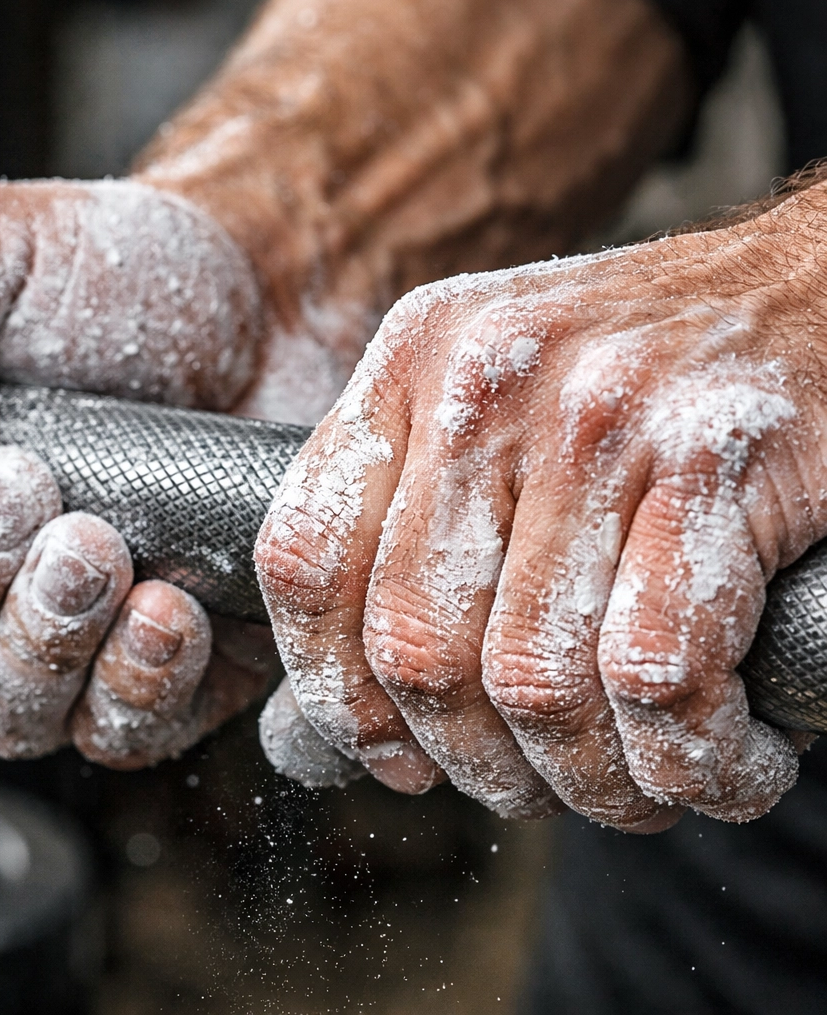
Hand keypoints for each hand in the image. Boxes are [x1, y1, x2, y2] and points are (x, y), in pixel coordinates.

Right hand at [0, 176, 334, 763]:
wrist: (253, 300)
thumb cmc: (104, 275)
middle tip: (25, 495)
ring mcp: (59, 640)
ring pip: (5, 717)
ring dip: (43, 641)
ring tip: (96, 544)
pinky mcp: (160, 665)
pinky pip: (125, 731)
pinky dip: (139, 684)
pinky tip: (165, 608)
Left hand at [256, 186, 826, 828]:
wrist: (812, 292)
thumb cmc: (642, 386)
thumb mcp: (495, 420)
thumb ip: (407, 548)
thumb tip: (315, 735)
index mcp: (412, 364)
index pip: (303, 559)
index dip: (336, 694)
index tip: (391, 758)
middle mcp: (485, 379)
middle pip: (417, 647)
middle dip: (477, 764)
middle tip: (535, 785)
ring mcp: (598, 411)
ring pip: (536, 681)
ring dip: (591, 783)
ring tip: (635, 785)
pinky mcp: (716, 453)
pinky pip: (656, 674)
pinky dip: (691, 759)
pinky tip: (723, 759)